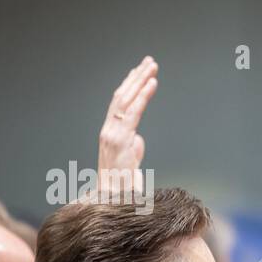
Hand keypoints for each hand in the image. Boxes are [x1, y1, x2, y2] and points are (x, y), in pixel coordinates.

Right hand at [97, 56, 157, 197]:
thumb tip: (137, 139)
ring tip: (152, 66)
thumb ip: (133, 146)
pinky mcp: (120, 140)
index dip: (129, 86)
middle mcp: (109, 130)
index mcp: (110, 132)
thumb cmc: (123, 184)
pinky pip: (133, 112)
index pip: (119, 103)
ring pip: (126, 100)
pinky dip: (143, 96)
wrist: (115, 200)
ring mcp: (113, 134)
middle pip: (122, 96)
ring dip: (140, 81)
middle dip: (136, 77)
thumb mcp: (130, 161)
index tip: (139, 72)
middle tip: (149, 61)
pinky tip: (152, 83)